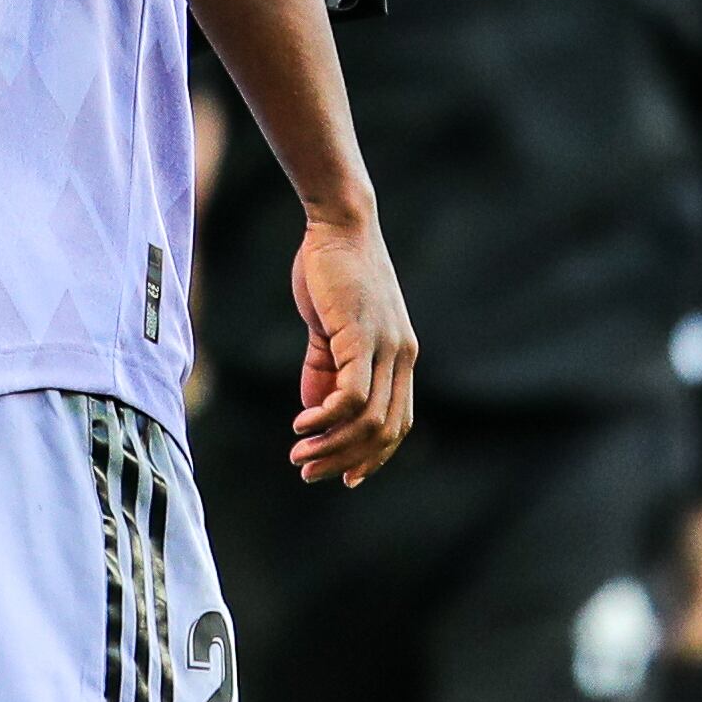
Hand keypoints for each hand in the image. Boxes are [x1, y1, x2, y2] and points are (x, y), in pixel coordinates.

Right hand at [289, 209, 417, 485]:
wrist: (339, 224)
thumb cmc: (333, 273)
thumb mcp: (331, 330)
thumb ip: (325, 370)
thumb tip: (315, 414)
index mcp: (401, 357)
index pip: (397, 425)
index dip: (373, 458)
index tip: (343, 477)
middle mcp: (402, 356)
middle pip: (384, 432)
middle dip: (346, 461)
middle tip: (308, 472)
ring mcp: (386, 347)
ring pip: (368, 420)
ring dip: (332, 446)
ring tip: (299, 454)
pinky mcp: (362, 336)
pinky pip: (352, 394)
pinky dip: (327, 417)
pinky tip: (301, 424)